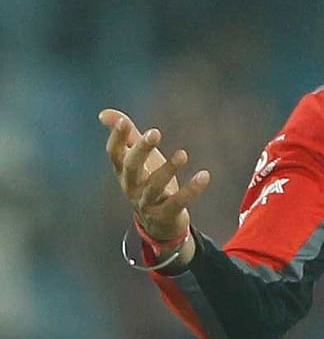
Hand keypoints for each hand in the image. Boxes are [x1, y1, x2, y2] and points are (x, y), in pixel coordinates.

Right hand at [100, 109, 210, 248]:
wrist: (159, 224)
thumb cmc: (147, 183)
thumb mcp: (137, 160)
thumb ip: (127, 137)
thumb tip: (104, 114)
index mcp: (123, 172)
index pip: (114, 154)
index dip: (116, 138)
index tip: (123, 121)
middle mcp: (131, 187)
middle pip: (131, 167)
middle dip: (141, 150)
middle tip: (154, 132)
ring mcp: (147, 202)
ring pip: (154, 186)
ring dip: (168, 169)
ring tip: (183, 154)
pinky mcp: (166, 213)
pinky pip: (178, 201)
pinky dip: (191, 189)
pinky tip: (204, 175)